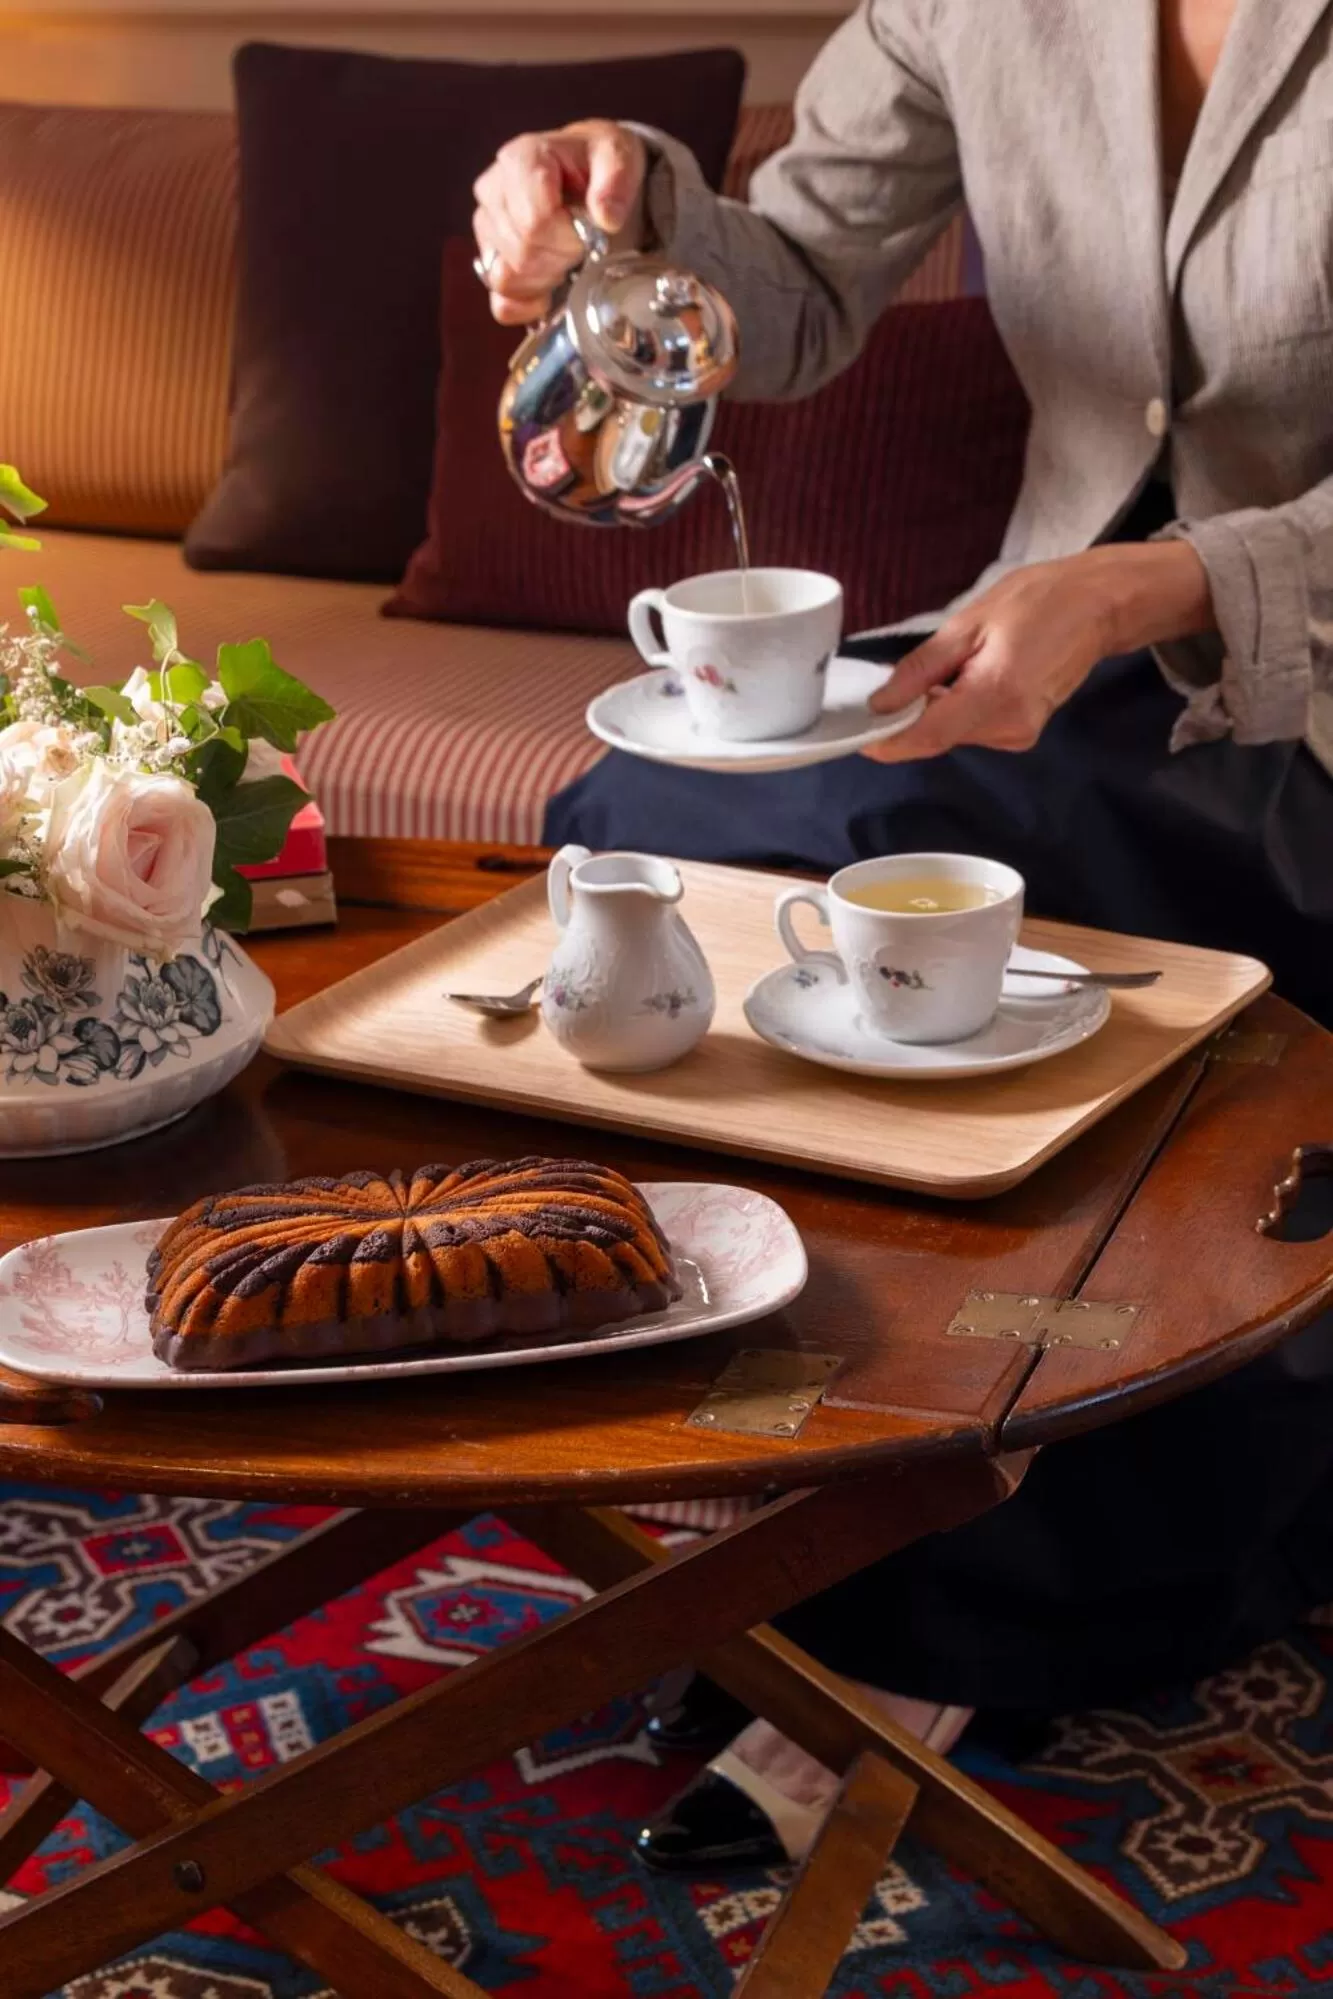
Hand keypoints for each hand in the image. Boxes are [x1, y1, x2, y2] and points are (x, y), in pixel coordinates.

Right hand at [473, 120, 647, 326]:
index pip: (535, 222)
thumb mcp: (618, 157)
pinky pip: (500, 301)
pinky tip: (548, 293)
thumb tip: (606, 217)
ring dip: (546, 279)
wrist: (585, 173)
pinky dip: (527, 305)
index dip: (568, 238)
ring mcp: (486, 228)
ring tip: (566, 258)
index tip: (589, 232)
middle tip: (582, 245)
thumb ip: (615, 181)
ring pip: (508, 277)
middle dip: (561, 258)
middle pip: (522, 252)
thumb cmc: (597, 163)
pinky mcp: (487, 261)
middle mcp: (492, 190)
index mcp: (520, 159)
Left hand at [864, 542, 1212, 761]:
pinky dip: (957, 710)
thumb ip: (921, 669)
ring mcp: (1019, 733)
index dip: (887, 741)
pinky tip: (967, 679)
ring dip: (935, 711)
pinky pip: (973, 729)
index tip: (856, 735)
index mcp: (995, 694)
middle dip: (909, 718)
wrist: (1096, 606)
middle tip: (894, 685)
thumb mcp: (968, 624)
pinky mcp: (1023, 732)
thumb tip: (882, 703)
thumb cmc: (1037, 602)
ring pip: (954, 735)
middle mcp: (1009, 725)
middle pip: (937, 738)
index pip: (927, 736)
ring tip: (949, 667)